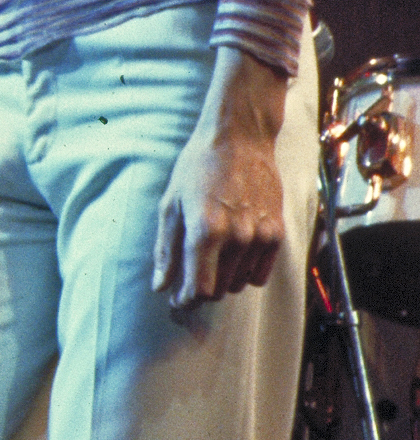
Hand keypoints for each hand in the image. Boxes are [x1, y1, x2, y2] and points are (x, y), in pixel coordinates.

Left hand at [153, 52, 291, 308]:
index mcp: (205, 230)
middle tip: (188, 280)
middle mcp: (237, 238)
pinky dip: (245, 273)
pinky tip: (232, 255)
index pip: (199, 288)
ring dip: (222, 280)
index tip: (177, 299)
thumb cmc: (197, 168)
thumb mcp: (170, 204)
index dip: (186, 299)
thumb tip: (161, 285)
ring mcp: (261, 237)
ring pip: (240, 284)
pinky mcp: (278, 234)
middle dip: (200, 290)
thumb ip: (166, 249)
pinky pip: (261, 274)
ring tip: (209, 259)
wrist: (239, 139)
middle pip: (219, 289)